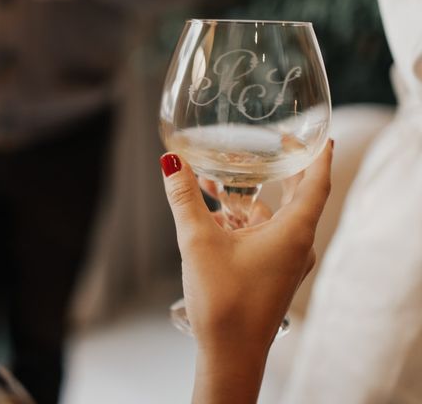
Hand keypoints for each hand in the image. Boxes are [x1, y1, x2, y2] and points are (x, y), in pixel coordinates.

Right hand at [161, 140, 332, 402]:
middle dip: (279, 172)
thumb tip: (171, 163)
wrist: (231, 354)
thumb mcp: (198, 241)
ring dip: (248, 200)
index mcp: (294, 232)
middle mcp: (298, 245)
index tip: (318, 134)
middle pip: (297, 196)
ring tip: (214, 185)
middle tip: (270, 147)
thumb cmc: (224, 301)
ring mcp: (287, 261)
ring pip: (273, 218)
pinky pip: (265, 237)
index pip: (317, 181)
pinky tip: (214, 219)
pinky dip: (244, 222)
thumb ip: (184, 198)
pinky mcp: (273, 274)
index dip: (318, 154)